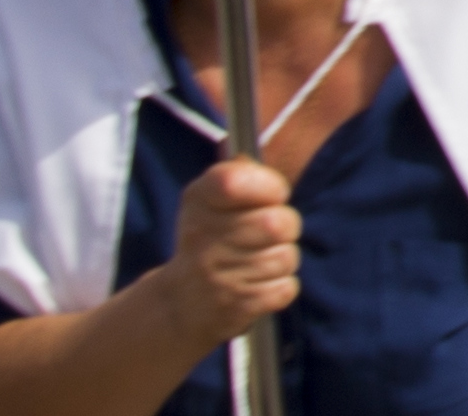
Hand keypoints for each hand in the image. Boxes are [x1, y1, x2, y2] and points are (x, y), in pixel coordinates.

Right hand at [159, 157, 304, 331]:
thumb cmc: (210, 240)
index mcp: (199, 202)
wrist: (181, 302)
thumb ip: (239, 174)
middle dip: (285, 227)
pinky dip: (280, 287)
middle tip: (267, 233)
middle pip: (279, 222)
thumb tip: (249, 159)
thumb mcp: (211, 200)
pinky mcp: (236, 306)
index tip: (271, 195)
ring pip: (286, 257)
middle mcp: (202, 237)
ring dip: (281, 259)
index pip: (236, 181)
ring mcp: (217, 275)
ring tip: (257, 261)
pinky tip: (256, 285)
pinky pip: (286, 288)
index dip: (268, 187)